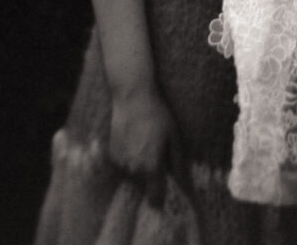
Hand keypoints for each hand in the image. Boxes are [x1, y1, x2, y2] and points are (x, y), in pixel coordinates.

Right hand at [108, 86, 179, 206]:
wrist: (133, 98)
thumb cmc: (158, 116)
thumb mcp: (174, 137)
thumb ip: (179, 163)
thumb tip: (184, 184)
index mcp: (152, 167)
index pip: (155, 198)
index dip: (161, 199)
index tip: (164, 194)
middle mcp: (134, 169)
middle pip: (145, 186)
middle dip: (152, 178)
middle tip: (157, 156)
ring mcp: (121, 164)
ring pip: (134, 176)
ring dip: (140, 168)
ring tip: (146, 144)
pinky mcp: (112, 156)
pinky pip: (124, 166)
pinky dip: (130, 160)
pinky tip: (134, 141)